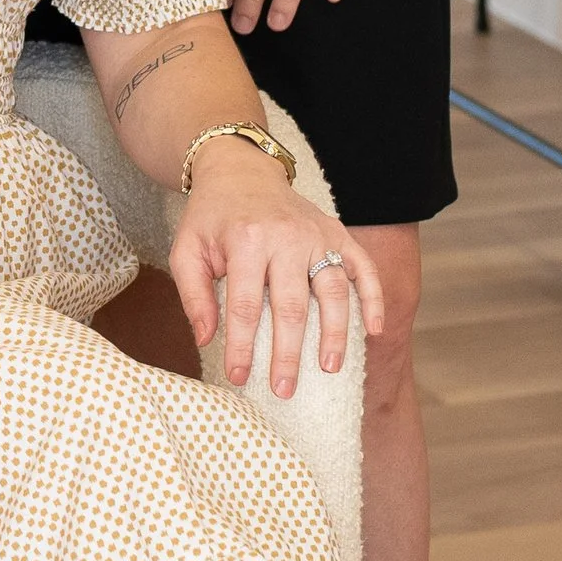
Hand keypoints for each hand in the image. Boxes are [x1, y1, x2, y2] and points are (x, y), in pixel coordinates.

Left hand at [168, 140, 384, 397]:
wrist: (241, 172)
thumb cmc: (212, 219)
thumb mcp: (187, 250)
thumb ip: (194, 295)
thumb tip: (206, 340)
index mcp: (245, 241)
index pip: (244, 305)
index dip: (242, 346)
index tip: (240, 378)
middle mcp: (286, 237)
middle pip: (291, 305)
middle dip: (288, 352)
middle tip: (284, 388)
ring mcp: (317, 234)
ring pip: (332, 289)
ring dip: (334, 332)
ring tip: (330, 368)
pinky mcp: (337, 232)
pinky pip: (363, 267)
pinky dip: (373, 297)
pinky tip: (374, 330)